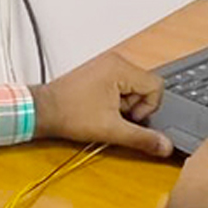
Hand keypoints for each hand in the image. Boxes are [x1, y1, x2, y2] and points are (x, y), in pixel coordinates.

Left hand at [31, 52, 172, 157]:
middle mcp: (115, 61)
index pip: (156, 86)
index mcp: (120, 68)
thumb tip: (165, 146)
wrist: (42, 111)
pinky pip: (120, 85)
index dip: (148, 107)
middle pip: (145, 86)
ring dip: (124, 104)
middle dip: (134, 106)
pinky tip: (100, 108)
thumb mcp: (111, 130)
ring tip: (104, 112)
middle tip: (114, 115)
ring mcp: (106, 65)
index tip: (129, 117)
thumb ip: (142, 138)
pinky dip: (115, 100)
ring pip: (133, 87)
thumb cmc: (70, 115)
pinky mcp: (99, 72)